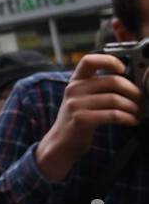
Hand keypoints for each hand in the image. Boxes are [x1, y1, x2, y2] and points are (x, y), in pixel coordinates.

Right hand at [35, 54, 144, 180]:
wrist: (62, 143)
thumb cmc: (79, 119)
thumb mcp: (82, 99)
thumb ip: (98, 88)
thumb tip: (131, 83)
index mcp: (75, 81)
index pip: (89, 60)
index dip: (109, 61)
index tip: (123, 69)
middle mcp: (73, 89)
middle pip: (112, 81)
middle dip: (133, 91)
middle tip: (141, 100)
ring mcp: (76, 104)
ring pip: (115, 99)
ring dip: (133, 107)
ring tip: (138, 113)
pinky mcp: (81, 119)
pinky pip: (113, 114)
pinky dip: (128, 118)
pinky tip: (132, 121)